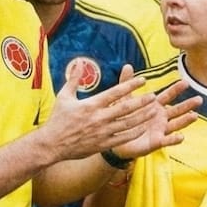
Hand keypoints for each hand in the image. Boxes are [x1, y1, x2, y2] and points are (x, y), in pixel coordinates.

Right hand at [41, 64, 161, 159]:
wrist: (52, 144)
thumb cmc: (57, 119)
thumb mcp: (64, 96)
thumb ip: (74, 79)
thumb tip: (79, 62)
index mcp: (91, 105)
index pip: (115, 92)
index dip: (130, 85)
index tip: (142, 80)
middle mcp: (99, 118)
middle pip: (126, 108)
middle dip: (142, 101)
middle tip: (154, 96)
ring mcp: (102, 132)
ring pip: (128, 124)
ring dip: (142, 116)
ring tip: (154, 110)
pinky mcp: (103, 144)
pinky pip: (123, 138)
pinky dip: (134, 132)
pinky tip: (143, 127)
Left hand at [110, 67, 201, 159]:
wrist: (115, 138)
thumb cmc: (122, 118)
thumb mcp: (124, 99)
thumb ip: (127, 83)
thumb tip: (127, 65)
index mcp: (155, 106)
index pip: (168, 95)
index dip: (176, 89)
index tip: (186, 82)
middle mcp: (161, 117)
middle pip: (177, 110)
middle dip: (188, 105)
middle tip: (199, 99)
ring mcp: (160, 130)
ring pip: (176, 124)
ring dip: (186, 120)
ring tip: (195, 115)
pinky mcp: (156, 142)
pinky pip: (167, 141)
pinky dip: (174, 139)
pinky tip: (181, 137)